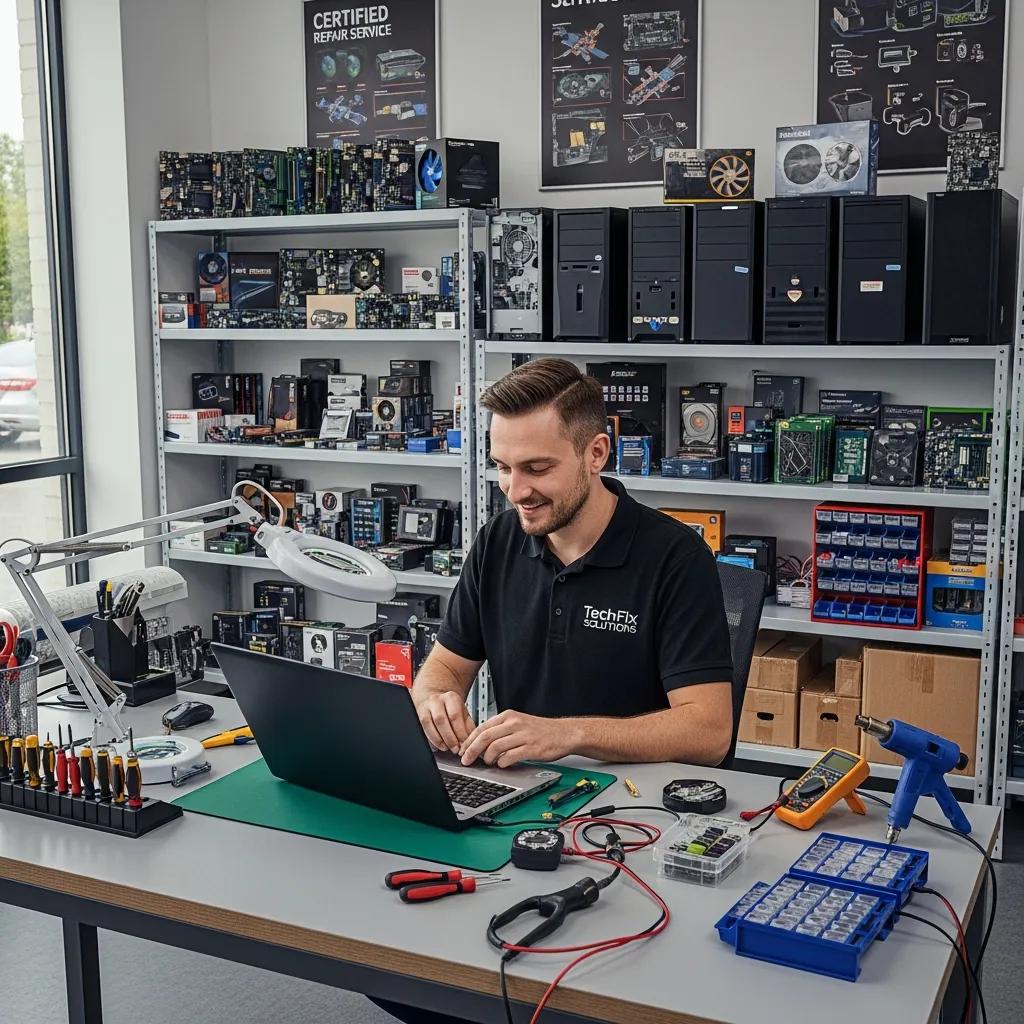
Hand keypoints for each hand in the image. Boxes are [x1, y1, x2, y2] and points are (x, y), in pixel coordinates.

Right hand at [415, 691, 475, 754]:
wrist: (436, 700)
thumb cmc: (451, 708)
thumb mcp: (463, 713)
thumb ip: (468, 725)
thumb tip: (471, 740)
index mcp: (451, 698)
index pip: (455, 716)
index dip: (460, 732)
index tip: (465, 744)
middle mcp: (437, 700)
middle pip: (441, 720)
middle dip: (449, 737)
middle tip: (456, 749)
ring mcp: (426, 707)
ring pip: (429, 723)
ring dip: (439, 739)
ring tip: (447, 748)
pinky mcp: (418, 715)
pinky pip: (423, 728)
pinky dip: (431, 739)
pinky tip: (438, 746)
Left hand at [459, 710, 576, 767]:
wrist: (564, 733)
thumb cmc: (540, 731)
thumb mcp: (518, 723)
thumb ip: (501, 730)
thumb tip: (480, 744)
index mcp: (508, 716)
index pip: (482, 727)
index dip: (469, 741)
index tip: (463, 750)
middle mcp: (514, 723)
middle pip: (485, 737)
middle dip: (472, 750)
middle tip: (466, 760)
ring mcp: (523, 735)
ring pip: (495, 747)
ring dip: (487, 758)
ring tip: (488, 763)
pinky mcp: (531, 748)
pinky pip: (509, 757)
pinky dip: (502, 762)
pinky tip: (502, 764)